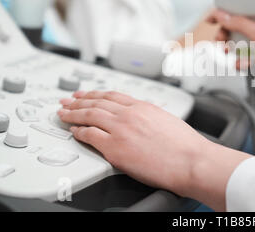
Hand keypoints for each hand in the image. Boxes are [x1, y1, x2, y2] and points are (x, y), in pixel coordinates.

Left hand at [58, 91, 250, 210]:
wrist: (191, 160)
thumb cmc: (186, 146)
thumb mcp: (167, 121)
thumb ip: (150, 117)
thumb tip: (142, 121)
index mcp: (143, 107)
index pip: (113, 96)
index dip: (96, 94)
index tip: (86, 94)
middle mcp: (130, 114)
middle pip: (97, 102)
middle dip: (79, 100)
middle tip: (68, 100)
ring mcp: (121, 129)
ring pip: (89, 115)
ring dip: (73, 113)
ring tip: (63, 113)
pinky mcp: (115, 147)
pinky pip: (90, 135)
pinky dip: (79, 132)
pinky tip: (74, 131)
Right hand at [211, 10, 254, 114]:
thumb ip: (239, 24)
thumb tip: (221, 15)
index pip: (242, 10)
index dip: (226, 11)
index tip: (212, 17)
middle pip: (234, 28)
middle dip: (225, 33)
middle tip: (220, 38)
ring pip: (235, 45)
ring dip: (230, 49)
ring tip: (229, 52)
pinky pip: (240, 60)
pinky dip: (239, 63)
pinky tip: (245, 66)